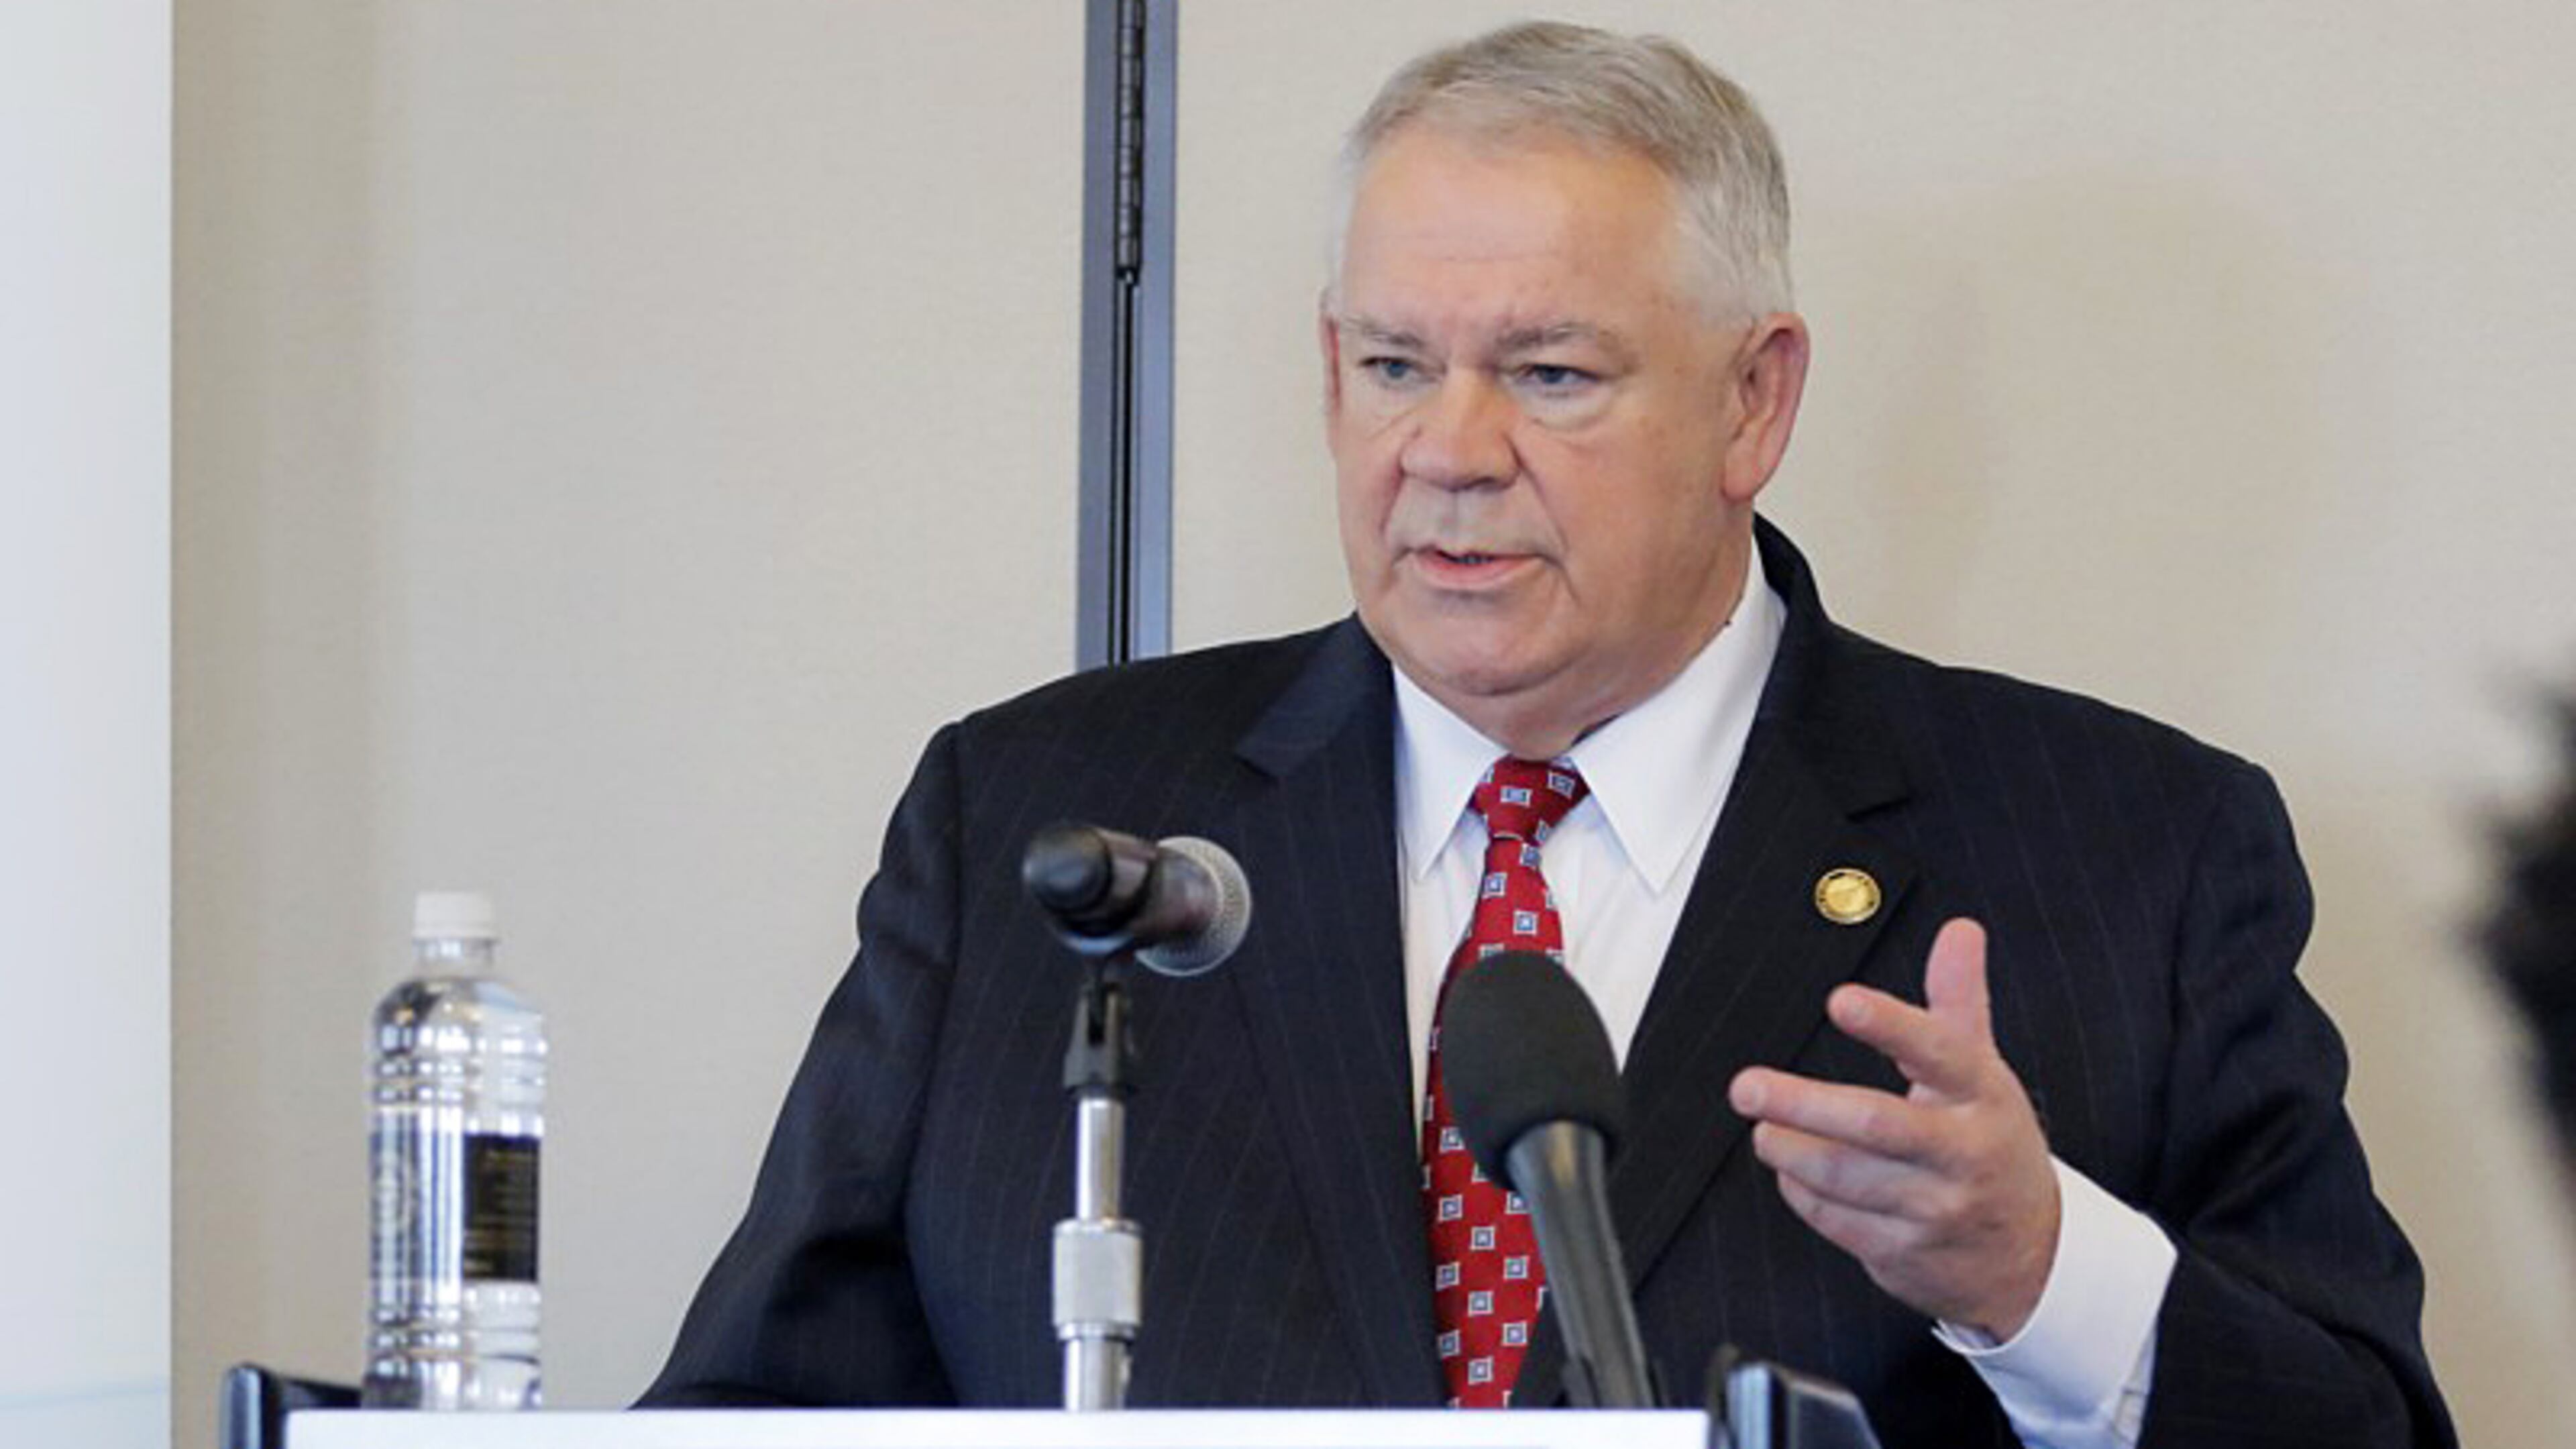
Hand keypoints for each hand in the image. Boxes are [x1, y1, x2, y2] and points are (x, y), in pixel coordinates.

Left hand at [1726, 918, 2060, 1338]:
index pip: (1940, 1052)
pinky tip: (1790, 1173)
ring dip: (1792, 1151)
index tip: (1842, 1000)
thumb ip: (1959, 1000)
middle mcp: (1961, 1152)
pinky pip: (1839, 1222)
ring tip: (1764, 1129)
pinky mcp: (1906, 1252)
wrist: (2029, 1257)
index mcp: (1981, 1096)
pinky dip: (1804, 1195)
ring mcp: (1935, 1208)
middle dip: (1804, 1104)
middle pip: (1877, 1124)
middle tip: (1746, 1085)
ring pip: (1847, 1177)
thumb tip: (1960, 931)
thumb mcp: (1984, 1072)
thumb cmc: (1991, 1146)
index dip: (1892, 1025)